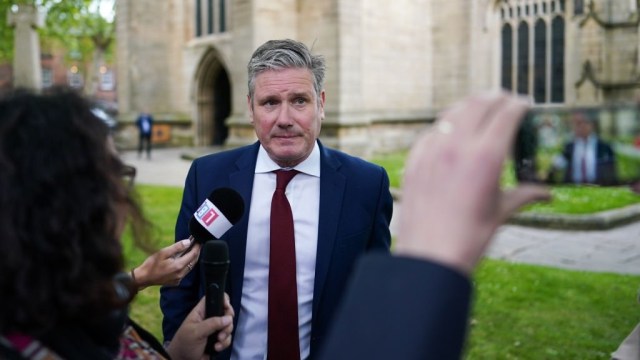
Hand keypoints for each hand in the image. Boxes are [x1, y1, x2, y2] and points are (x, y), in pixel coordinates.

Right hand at [131, 239, 200, 288]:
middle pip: (193, 261)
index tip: (199, 240)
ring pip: (190, 267)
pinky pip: (185, 272)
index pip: (193, 255)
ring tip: (193, 250)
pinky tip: (185, 259)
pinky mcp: (176, 282)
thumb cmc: (151, 264)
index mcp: (179, 266)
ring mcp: (179, 279)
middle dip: (196, 252)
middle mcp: (181, 273)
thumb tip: (188, 242)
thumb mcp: (163, 252)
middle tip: (197, 244)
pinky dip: (187, 265)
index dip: (197, 247)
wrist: (143, 278)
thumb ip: (177, 247)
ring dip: (192, 258)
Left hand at [167, 294, 234, 359]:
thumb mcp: (196, 332)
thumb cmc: (184, 344)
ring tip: (218, 342)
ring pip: (228, 326)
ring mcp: (214, 330)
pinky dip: (224, 343)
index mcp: (201, 312)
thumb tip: (229, 318)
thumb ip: (212, 324)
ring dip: (226, 334)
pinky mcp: (218, 340)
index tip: (227, 306)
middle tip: (223, 329)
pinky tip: (216, 348)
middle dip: (228, 321)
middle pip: (225, 312)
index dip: (223, 299)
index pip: (213, 298)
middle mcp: (209, 318)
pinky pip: (228, 338)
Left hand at [395, 92, 550, 274]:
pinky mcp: (414, 159)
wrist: (429, 256)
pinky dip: (446, 125)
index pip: (506, 114)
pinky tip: (452, 130)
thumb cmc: (470, 238)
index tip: (525, 103)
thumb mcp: (501, 212)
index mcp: (485, 157)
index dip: (519, 104)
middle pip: (479, 104)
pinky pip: (432, 131)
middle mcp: (457, 147)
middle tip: (505, 98)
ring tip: (480, 107)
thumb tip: (548, 193)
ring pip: (453, 113)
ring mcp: (432, 151)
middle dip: (495, 97)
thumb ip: (525, 194)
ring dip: (470, 106)